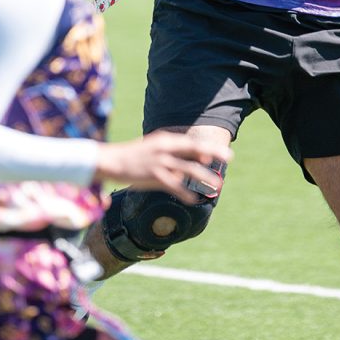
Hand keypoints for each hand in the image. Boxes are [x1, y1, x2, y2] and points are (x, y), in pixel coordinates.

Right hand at [94, 131, 231, 202]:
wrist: (110, 160)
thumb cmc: (132, 156)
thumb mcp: (152, 148)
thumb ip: (170, 154)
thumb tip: (188, 165)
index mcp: (164, 139)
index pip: (190, 141)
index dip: (206, 147)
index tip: (220, 152)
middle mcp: (164, 148)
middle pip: (194, 148)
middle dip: (213, 152)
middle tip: (229, 157)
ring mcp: (160, 161)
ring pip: (189, 168)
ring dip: (205, 176)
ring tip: (217, 184)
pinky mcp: (153, 175)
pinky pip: (174, 185)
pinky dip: (185, 193)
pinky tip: (193, 200)